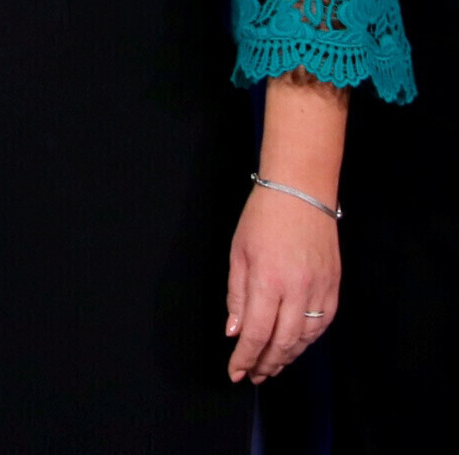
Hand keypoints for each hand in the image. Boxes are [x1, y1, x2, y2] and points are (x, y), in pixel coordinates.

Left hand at [225, 182, 340, 382]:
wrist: (301, 194)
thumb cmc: (263, 218)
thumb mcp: (238, 253)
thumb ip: (236, 295)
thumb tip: (234, 331)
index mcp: (267, 281)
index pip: (255, 334)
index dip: (245, 358)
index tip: (235, 372)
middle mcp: (297, 291)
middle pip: (282, 342)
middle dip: (266, 364)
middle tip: (253, 375)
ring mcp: (320, 291)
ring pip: (305, 338)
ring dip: (288, 356)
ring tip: (272, 366)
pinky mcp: (334, 288)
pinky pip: (322, 325)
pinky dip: (308, 340)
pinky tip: (295, 345)